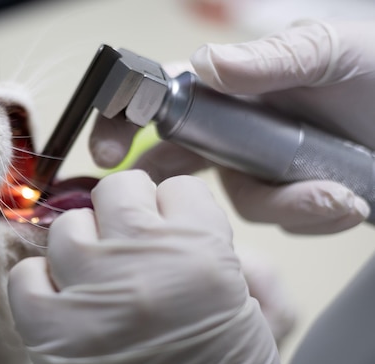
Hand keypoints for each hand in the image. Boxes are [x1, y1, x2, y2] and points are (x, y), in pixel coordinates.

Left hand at [8, 171, 280, 363]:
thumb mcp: (259, 313)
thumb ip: (241, 257)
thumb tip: (198, 228)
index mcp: (200, 250)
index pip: (176, 187)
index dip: (175, 210)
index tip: (173, 232)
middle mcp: (141, 260)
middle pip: (117, 189)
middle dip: (128, 212)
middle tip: (132, 245)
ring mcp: (90, 293)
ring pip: (68, 225)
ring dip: (84, 245)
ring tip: (97, 276)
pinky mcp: (50, 330)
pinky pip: (26, 275)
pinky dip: (41, 284)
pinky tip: (64, 301)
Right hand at [90, 19, 373, 233]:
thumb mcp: (330, 52)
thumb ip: (271, 60)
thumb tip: (205, 67)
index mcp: (231, 86)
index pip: (159, 98)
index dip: (122, 120)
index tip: (107, 149)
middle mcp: (232, 129)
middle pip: (173, 164)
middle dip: (162, 191)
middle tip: (165, 214)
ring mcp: (256, 168)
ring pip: (236, 203)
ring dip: (285, 204)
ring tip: (337, 195)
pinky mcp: (284, 199)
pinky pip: (278, 221)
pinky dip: (311, 215)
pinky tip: (348, 200)